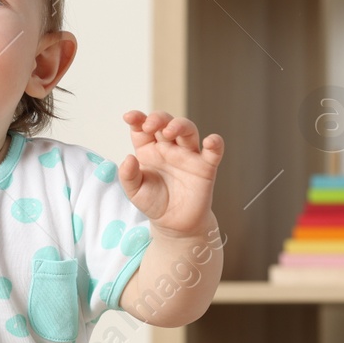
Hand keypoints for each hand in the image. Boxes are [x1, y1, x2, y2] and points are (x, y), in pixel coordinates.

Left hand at [119, 110, 224, 236]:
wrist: (174, 225)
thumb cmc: (154, 203)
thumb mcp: (135, 192)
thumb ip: (128, 176)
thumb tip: (128, 158)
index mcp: (149, 150)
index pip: (143, 128)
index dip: (137, 119)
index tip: (129, 117)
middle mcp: (169, 148)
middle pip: (166, 123)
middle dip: (159, 118)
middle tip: (150, 125)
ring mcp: (188, 155)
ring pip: (188, 131)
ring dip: (180, 125)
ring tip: (169, 131)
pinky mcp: (205, 167)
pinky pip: (213, 152)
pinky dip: (215, 144)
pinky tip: (211, 141)